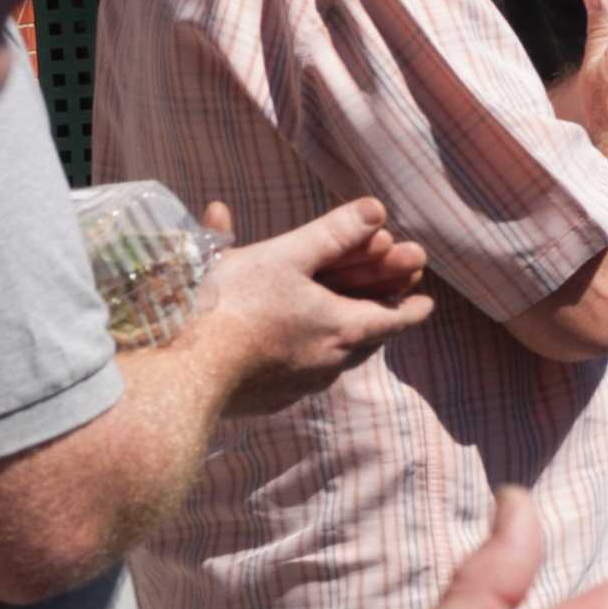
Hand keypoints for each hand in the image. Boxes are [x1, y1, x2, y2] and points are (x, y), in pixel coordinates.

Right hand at [188, 198, 434, 417]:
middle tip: (386, 299)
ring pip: (334, 357)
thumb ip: (333, 232)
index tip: (426, 302)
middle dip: (378, 315)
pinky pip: (299, 370)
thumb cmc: (235, 306)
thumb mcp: (286, 255)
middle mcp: (330, 364)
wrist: (181, 374)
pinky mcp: (268, 399)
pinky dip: (304, 349)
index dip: (412, 308)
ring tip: (340, 317)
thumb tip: (377, 209)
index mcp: (345, 329)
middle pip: (367, 339)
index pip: (396, 319)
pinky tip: (286, 339)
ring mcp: (298, 386)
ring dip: (341, 333)